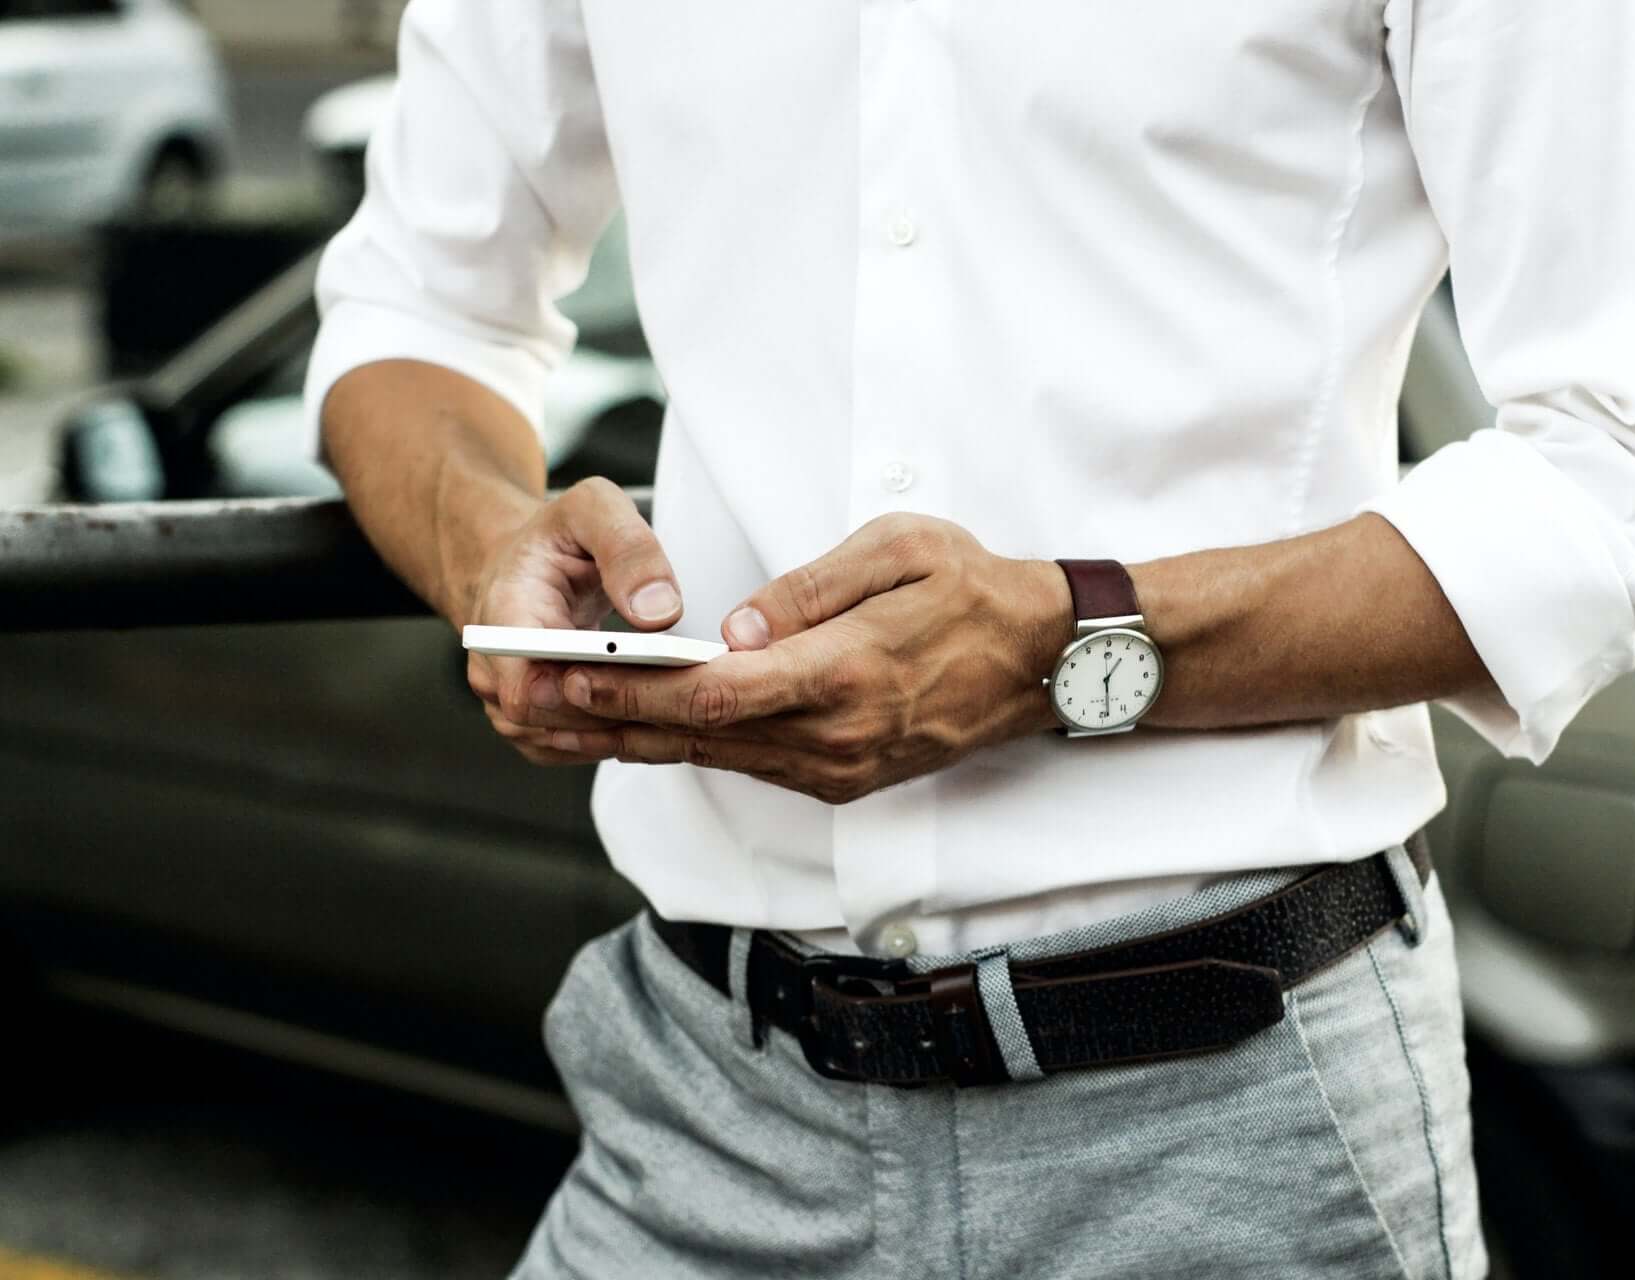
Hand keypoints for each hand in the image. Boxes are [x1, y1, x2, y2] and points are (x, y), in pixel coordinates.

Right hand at [461, 477, 684, 764]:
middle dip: (619, 710)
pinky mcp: (539, 724)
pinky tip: (661, 715)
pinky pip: (577, 747)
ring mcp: (513, 704)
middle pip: (553, 721)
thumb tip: (658, 611)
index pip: (524, 685)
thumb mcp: (594, 509)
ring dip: (625, 728)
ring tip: (683, 707)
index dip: (579, 696)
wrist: (531, 564)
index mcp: (503, 615)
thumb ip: (628, 549)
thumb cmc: (557, 539)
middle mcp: (497, 669)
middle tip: (685, 697)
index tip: (635, 682)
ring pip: (569, 742)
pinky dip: (620, 736)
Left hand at [551, 514, 1072, 803]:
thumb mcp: (901, 551)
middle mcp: (837, 737)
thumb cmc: (976, 590)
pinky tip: (645, 729)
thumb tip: (735, 627)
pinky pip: (752, 766)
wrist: (1045, 662)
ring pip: (719, 758)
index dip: (636, 685)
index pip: (717, 691)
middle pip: (701, 734)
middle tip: (534, 697)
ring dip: (639, 739)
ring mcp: (841, 769)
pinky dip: (692, 747)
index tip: (573, 669)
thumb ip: (811, 590)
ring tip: (565, 717)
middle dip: (612, 715)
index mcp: (847, 674)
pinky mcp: (845, 780)